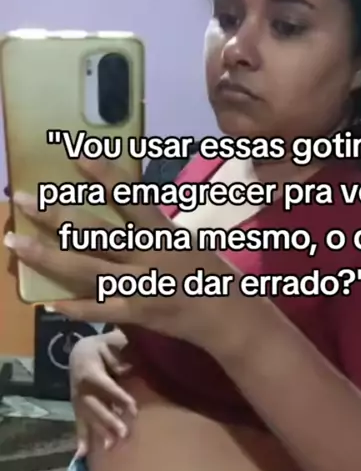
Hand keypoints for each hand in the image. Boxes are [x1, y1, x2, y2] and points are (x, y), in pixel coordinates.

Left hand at [4, 157, 245, 353]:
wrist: (231, 317)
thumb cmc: (212, 272)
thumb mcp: (188, 239)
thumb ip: (154, 227)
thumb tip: (125, 207)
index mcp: (165, 233)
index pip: (130, 197)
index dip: (103, 175)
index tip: (75, 153)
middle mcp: (149, 257)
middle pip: (95, 234)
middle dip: (56, 216)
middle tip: (22, 199)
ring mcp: (141, 287)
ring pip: (87, 270)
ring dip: (49, 258)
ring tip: (18, 243)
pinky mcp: (137, 314)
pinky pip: (100, 309)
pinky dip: (74, 307)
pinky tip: (47, 301)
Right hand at [70, 332, 136, 454]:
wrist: (80, 351)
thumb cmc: (103, 346)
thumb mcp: (112, 342)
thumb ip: (120, 355)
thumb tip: (126, 370)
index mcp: (89, 369)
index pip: (105, 385)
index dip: (119, 396)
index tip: (133, 409)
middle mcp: (80, 386)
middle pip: (95, 405)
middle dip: (109, 420)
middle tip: (124, 434)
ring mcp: (78, 399)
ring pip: (88, 417)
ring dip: (99, 432)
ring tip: (111, 447)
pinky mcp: (78, 407)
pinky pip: (79, 424)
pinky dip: (81, 439)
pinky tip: (81, 455)